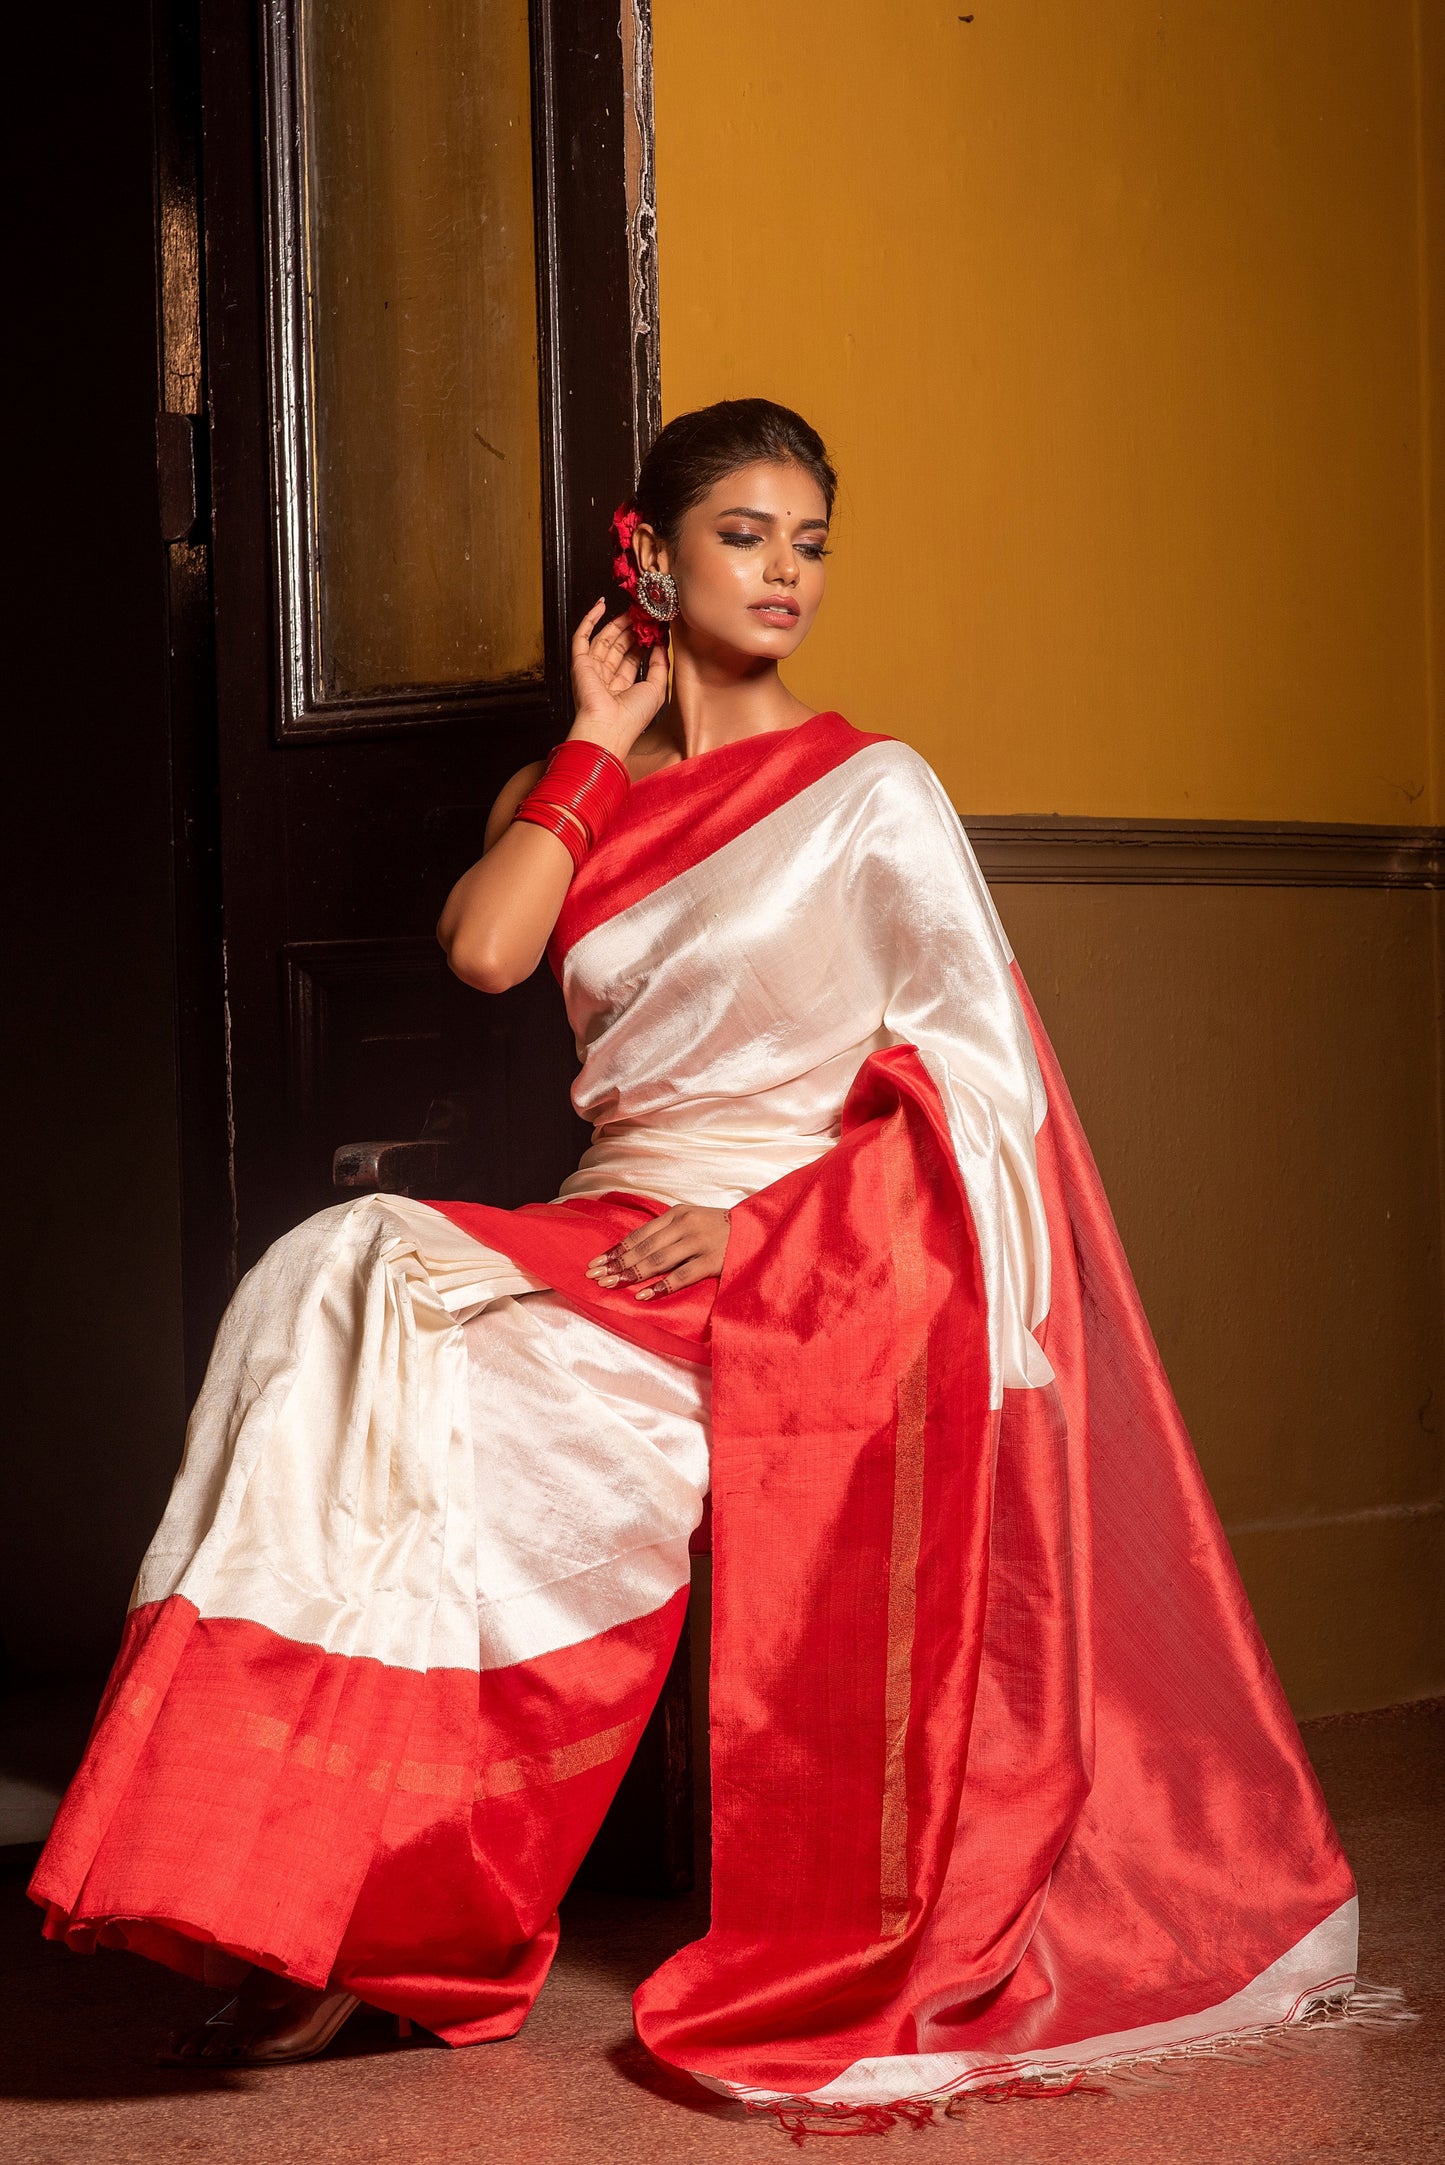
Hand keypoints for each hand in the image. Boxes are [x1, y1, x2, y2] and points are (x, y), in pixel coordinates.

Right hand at [568, 600, 667, 755]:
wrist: (609, 727)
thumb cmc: (632, 717)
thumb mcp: (657, 689)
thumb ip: (660, 665)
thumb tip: (662, 643)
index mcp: (623, 688)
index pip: (633, 657)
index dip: (643, 640)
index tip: (654, 626)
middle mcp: (606, 679)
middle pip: (618, 646)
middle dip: (631, 628)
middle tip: (644, 613)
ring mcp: (592, 670)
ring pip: (603, 639)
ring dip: (617, 622)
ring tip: (632, 608)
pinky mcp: (579, 664)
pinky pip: (581, 637)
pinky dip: (589, 619)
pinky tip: (601, 605)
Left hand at [585, 1205, 730, 1300]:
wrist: (759, 1230)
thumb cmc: (721, 1230)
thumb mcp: (692, 1221)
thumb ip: (667, 1232)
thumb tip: (633, 1251)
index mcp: (677, 1214)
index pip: (639, 1234)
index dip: (616, 1250)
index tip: (596, 1262)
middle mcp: (685, 1225)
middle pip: (643, 1248)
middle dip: (616, 1263)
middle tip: (594, 1276)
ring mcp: (699, 1242)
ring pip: (657, 1260)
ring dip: (631, 1274)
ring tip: (611, 1284)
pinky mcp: (712, 1261)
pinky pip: (681, 1276)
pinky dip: (660, 1286)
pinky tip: (643, 1295)